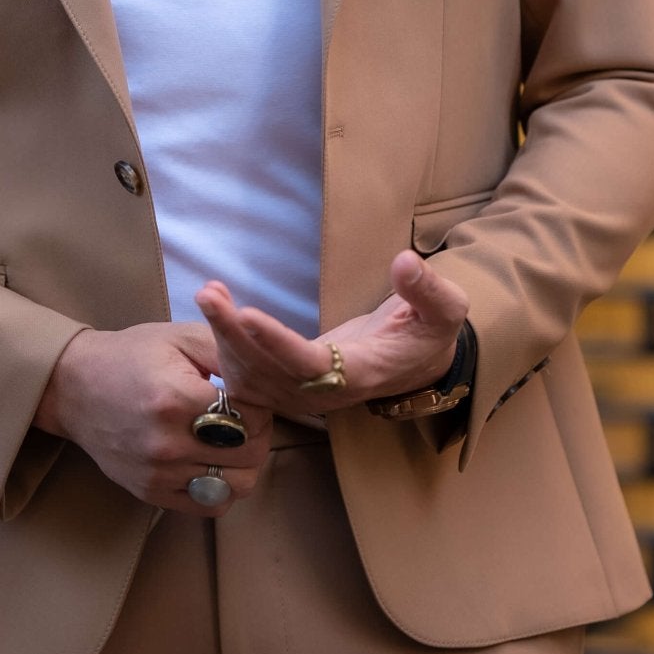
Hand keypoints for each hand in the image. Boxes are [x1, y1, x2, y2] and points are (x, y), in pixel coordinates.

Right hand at [34, 321, 272, 516]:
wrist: (74, 387)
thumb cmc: (131, 355)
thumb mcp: (179, 336)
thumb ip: (226, 347)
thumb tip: (264, 367)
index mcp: (176, 398)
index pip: (251, 417)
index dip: (260, 406)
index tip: (248, 396)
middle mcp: (168, 443)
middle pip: (250, 455)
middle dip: (258, 434)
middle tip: (245, 418)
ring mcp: (159, 474)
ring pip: (236, 486)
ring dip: (244, 464)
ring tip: (231, 442)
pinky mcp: (151, 494)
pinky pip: (209, 506)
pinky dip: (221, 487)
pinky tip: (213, 462)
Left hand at [195, 250, 469, 419]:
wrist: (418, 364)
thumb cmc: (429, 334)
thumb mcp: (446, 312)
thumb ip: (429, 290)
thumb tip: (405, 261)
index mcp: (359, 373)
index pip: (309, 365)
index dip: (276, 343)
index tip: (247, 315)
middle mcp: (324, 391)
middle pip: (268, 373)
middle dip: (233, 336)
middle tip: (208, 296)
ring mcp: (303, 392)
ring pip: (253, 378)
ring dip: (224, 338)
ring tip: (207, 293)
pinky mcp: (290, 384)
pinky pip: (250, 376)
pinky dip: (227, 346)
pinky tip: (214, 308)